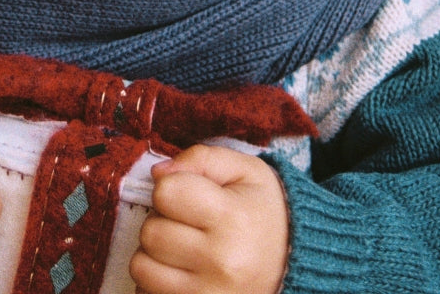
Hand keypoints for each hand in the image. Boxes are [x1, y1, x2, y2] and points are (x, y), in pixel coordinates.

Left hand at [130, 145, 289, 293]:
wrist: (297, 264)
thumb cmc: (263, 212)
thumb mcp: (243, 170)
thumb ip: (200, 159)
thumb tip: (158, 174)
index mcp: (232, 218)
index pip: (165, 193)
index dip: (171, 188)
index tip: (188, 195)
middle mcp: (221, 262)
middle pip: (151, 231)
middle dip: (163, 221)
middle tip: (188, 224)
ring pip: (142, 267)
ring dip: (156, 254)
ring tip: (184, 248)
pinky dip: (157, 281)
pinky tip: (181, 271)